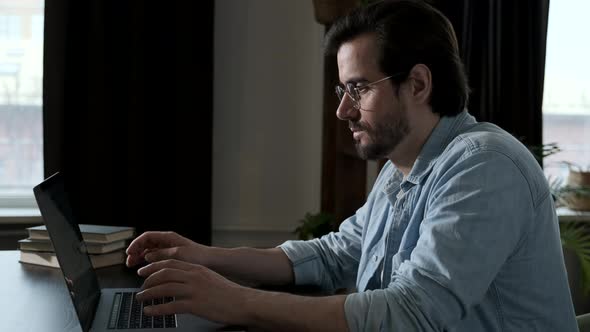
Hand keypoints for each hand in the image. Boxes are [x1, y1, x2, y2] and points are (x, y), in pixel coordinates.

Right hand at [126, 231, 208, 266]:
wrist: (212, 262)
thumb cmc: (198, 256)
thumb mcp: (178, 255)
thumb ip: (161, 254)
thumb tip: (146, 256)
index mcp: (169, 237)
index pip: (147, 237)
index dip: (136, 244)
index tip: (129, 252)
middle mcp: (167, 242)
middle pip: (146, 243)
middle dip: (135, 251)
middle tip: (128, 261)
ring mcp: (168, 250)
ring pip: (149, 251)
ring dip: (140, 257)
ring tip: (133, 266)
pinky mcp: (171, 258)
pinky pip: (155, 258)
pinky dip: (147, 262)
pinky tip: (144, 268)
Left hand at [135, 259, 249, 324]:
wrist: (242, 302)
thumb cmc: (228, 292)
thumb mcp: (209, 277)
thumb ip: (194, 275)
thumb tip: (179, 278)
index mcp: (196, 268)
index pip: (170, 262)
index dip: (154, 266)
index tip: (144, 270)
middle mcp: (194, 277)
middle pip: (164, 273)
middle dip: (148, 279)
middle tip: (141, 285)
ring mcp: (194, 290)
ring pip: (164, 288)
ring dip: (149, 293)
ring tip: (141, 298)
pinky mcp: (195, 305)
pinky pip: (170, 307)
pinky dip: (157, 309)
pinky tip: (150, 312)